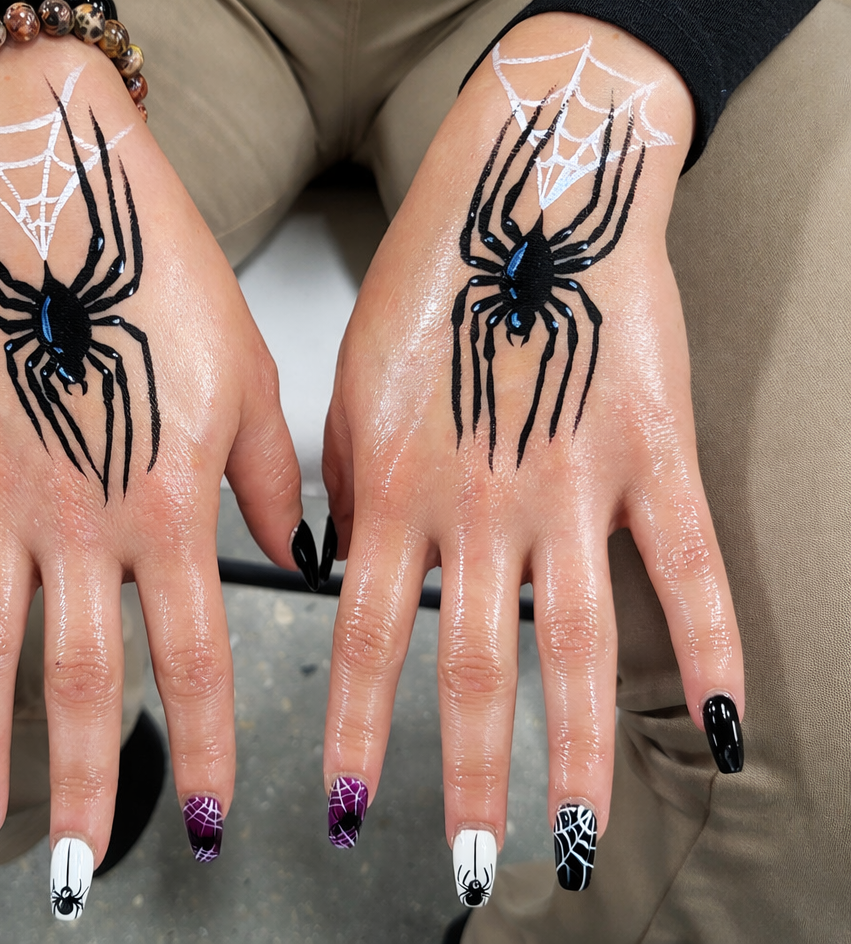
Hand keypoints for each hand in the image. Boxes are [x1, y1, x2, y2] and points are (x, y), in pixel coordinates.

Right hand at [0, 0, 310, 887]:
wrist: (56, 196)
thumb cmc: (163, 274)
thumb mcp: (249, 374)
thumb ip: (273, 478)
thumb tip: (301, 555)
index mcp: (168, 500)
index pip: (194, 656)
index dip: (203, 747)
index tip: (204, 821)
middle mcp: (79, 517)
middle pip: (80, 680)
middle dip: (80, 785)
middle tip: (71, 874)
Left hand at [321, 14, 743, 895]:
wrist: (529, 192)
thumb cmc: (432, 277)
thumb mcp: (348, 378)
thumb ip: (341, 480)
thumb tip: (334, 556)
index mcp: (392, 482)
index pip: (361, 638)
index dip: (352, 733)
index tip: (343, 805)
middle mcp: (480, 500)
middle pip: (473, 668)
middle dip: (467, 778)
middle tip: (469, 864)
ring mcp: (572, 483)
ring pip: (578, 645)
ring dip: (575, 751)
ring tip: (575, 834)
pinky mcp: (652, 453)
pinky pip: (687, 570)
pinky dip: (712, 649)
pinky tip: (723, 721)